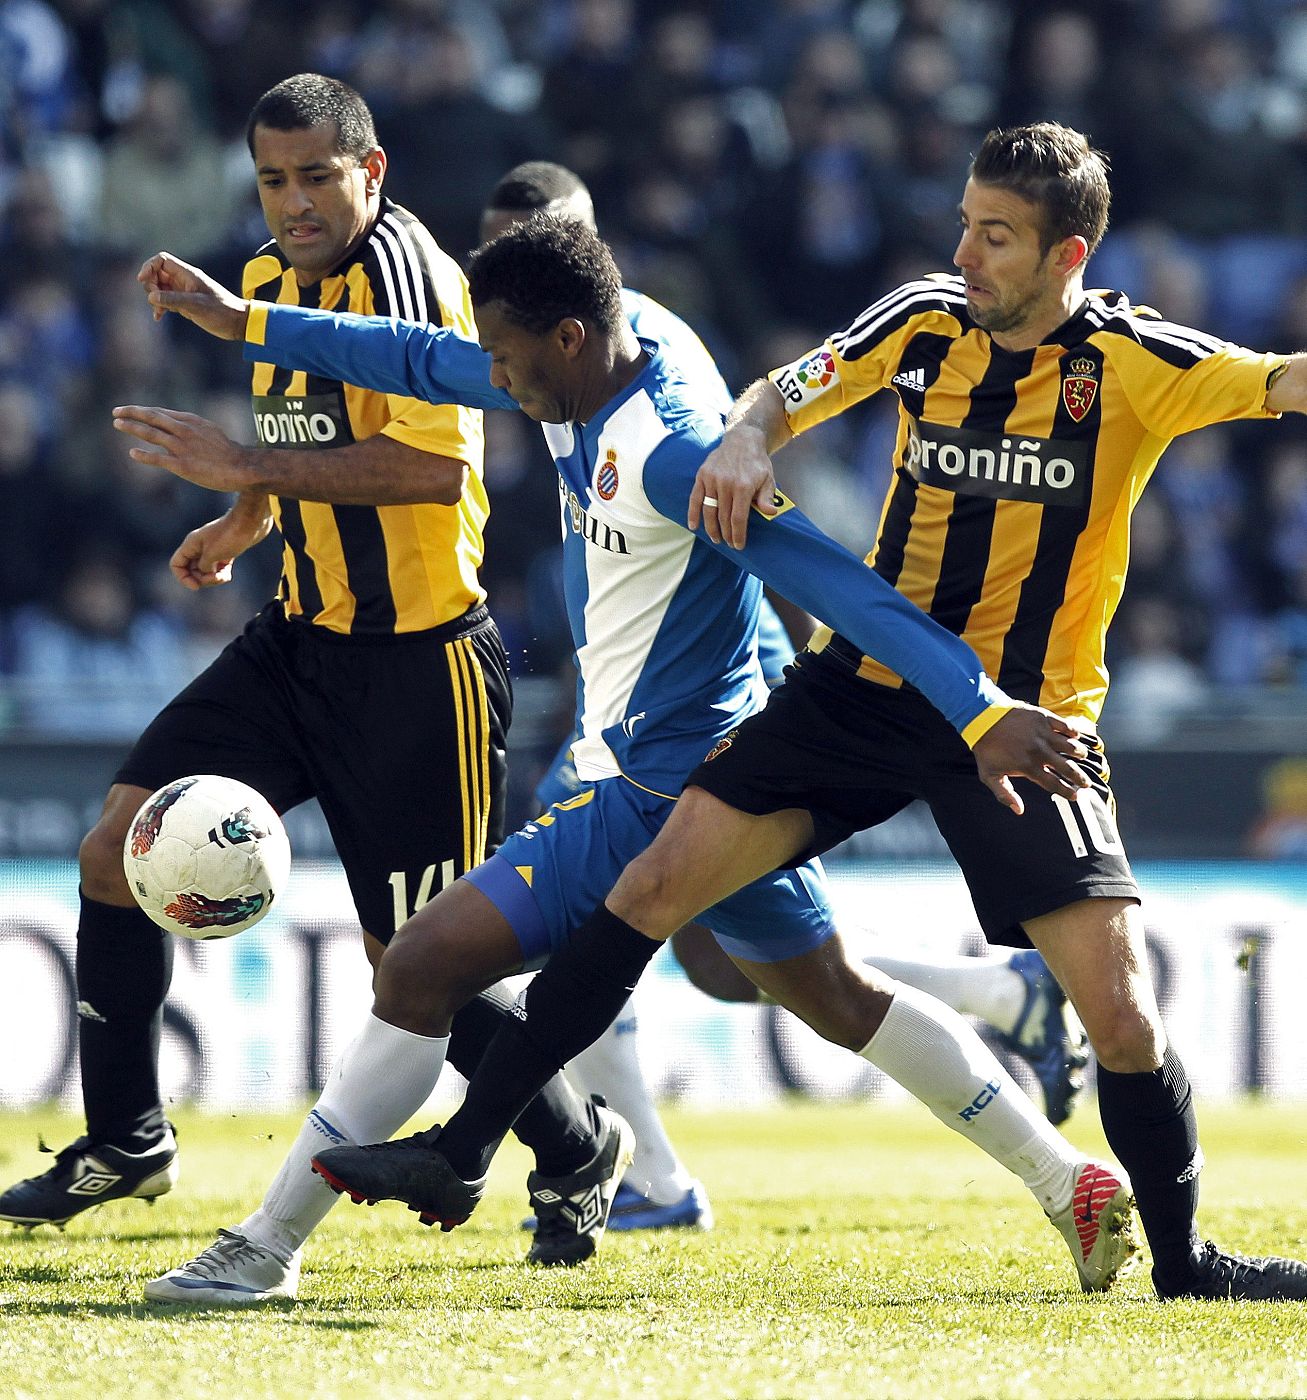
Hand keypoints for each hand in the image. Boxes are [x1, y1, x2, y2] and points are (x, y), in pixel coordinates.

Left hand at [113, 405, 257, 492]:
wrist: (241, 467)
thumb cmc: (228, 451)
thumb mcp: (209, 431)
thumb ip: (191, 428)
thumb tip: (177, 427)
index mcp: (190, 421)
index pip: (160, 413)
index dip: (142, 410)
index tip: (129, 410)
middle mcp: (183, 430)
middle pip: (152, 417)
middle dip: (132, 413)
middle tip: (116, 412)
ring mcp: (182, 447)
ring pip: (151, 433)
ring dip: (132, 428)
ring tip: (117, 424)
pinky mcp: (182, 465)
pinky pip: (157, 458)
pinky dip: (143, 455)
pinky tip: (132, 453)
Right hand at [137, 250, 249, 339]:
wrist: (238, 324)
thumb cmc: (222, 311)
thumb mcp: (196, 305)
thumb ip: (173, 299)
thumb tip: (151, 296)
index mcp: (188, 274)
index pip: (162, 260)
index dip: (149, 267)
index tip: (143, 281)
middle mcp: (184, 281)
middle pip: (157, 274)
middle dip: (150, 285)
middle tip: (156, 299)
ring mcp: (184, 292)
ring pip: (160, 288)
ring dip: (154, 298)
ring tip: (159, 312)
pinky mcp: (186, 304)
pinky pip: (166, 301)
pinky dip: (160, 307)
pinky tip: (158, 317)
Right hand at [170, 505, 271, 589]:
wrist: (251, 522)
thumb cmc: (230, 535)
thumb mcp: (212, 555)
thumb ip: (203, 567)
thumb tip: (204, 573)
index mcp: (191, 545)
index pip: (176, 564)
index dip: (183, 578)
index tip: (196, 587)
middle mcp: (199, 547)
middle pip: (192, 570)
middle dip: (202, 579)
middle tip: (216, 577)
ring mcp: (212, 550)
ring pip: (206, 571)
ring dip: (213, 578)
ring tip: (224, 576)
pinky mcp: (225, 553)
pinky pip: (218, 569)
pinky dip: (222, 574)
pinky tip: (228, 575)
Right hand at [688, 424, 778, 548]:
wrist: (742, 441)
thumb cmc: (756, 463)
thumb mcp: (768, 479)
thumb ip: (767, 497)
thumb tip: (770, 513)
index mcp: (743, 486)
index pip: (738, 518)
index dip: (737, 535)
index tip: (738, 545)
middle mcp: (726, 483)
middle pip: (723, 517)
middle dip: (726, 534)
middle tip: (728, 544)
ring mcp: (712, 479)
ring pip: (709, 510)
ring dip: (711, 528)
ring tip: (716, 539)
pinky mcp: (702, 476)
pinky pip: (695, 498)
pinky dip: (693, 514)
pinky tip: (694, 526)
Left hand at [972, 706, 1091, 814]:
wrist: (982, 720)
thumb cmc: (986, 749)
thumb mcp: (990, 776)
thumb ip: (1004, 794)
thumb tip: (1019, 810)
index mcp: (1028, 767)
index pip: (1054, 784)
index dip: (1067, 792)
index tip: (1075, 796)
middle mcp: (1039, 751)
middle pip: (1068, 768)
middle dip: (1080, 778)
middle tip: (1086, 783)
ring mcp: (1043, 734)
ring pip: (1071, 746)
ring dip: (1079, 753)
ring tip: (1080, 756)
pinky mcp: (1044, 718)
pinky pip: (1066, 726)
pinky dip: (1073, 732)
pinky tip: (1074, 737)